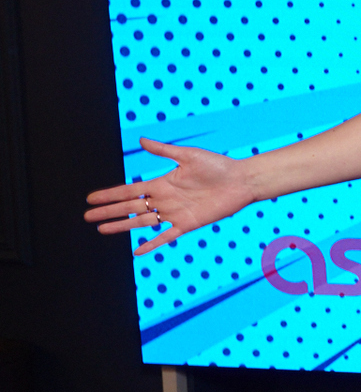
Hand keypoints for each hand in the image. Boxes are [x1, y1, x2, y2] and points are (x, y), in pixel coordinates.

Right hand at [83, 137, 255, 254]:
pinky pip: (166, 236)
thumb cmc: (217, 165)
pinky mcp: (188, 224)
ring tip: (102, 229)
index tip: (91, 199)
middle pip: (130, 207)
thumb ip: (164, 150)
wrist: (241, 181)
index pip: (129, 190)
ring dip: (122, 226)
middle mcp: (165, 199)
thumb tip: (141, 140)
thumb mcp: (188, 155)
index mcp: (162, 183)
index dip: (110, 195)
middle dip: (109, 212)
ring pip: (142, 222)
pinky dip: (152, 243)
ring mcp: (175, 213)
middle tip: (87, 217)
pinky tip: (137, 251)